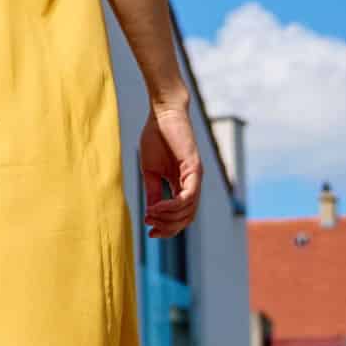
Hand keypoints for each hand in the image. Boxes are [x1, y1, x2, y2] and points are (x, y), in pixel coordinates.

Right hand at [139, 101, 201, 238]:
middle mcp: (193, 183)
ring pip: (188, 210)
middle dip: (169, 227)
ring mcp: (195, 176)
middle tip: (150, 227)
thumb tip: (152, 213)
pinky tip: (157, 207)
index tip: (150, 232)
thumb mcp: (151, 171)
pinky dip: (172, 205)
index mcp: (183, 184)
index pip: (182, 215)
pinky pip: (188, 195)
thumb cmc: (156, 138)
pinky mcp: (194, 168)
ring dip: (168, 218)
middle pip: (187, 218)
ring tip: (150, 215)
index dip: (168, 228)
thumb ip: (154, 192)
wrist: (162, 114)